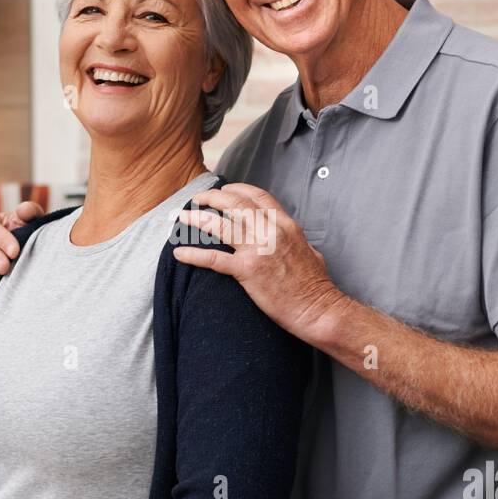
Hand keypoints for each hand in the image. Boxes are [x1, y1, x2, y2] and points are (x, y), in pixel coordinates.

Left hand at [173, 182, 346, 341]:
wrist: (318, 309)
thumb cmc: (316, 285)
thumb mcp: (310, 251)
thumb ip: (295, 239)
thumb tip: (291, 238)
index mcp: (286, 225)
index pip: (258, 196)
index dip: (237, 189)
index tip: (224, 190)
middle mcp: (271, 231)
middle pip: (235, 203)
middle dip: (212, 197)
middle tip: (198, 199)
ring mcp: (258, 250)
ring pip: (220, 225)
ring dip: (197, 219)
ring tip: (182, 217)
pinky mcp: (247, 271)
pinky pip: (213, 259)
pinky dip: (193, 255)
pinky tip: (179, 254)